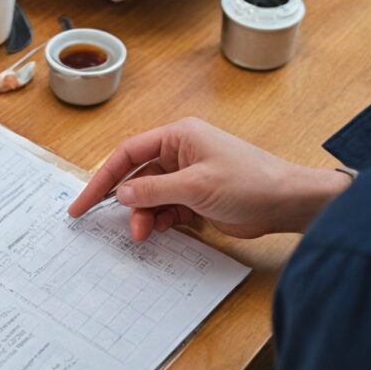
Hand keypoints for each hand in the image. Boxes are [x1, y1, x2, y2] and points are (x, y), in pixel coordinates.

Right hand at [68, 117, 349, 240]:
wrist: (287, 202)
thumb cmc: (249, 182)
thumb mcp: (195, 186)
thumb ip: (154, 191)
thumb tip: (121, 193)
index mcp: (179, 136)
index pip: (128, 153)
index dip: (102, 177)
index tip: (83, 202)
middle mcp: (181, 151)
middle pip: (137, 176)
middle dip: (126, 201)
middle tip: (112, 224)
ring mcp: (190, 174)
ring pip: (151, 195)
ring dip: (144, 215)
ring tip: (145, 234)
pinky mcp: (198, 196)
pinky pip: (167, 207)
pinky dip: (160, 219)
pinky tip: (160, 230)